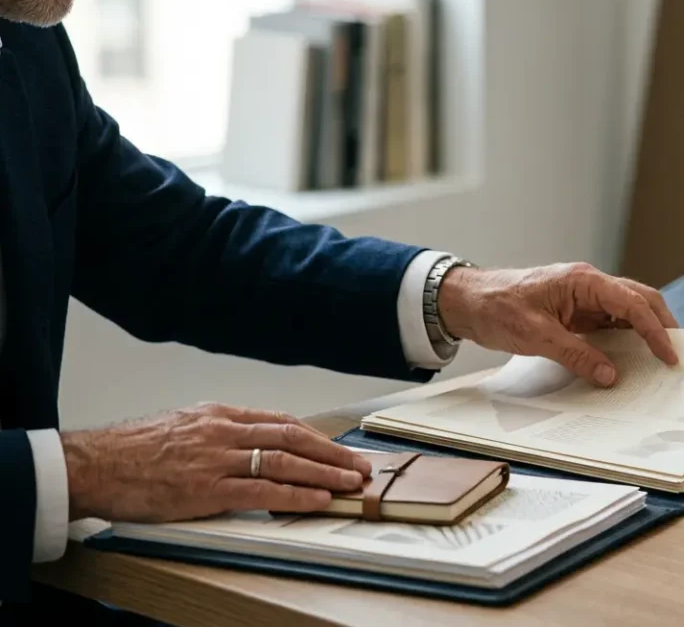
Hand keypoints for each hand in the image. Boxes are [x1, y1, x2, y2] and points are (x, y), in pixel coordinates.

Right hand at [61, 402, 373, 521]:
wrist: (93, 464)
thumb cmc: (131, 450)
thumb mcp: (182, 425)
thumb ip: (219, 431)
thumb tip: (251, 442)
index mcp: (220, 414)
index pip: (282, 421)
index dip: (316, 437)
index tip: (338, 448)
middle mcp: (224, 431)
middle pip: (293, 438)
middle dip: (332, 453)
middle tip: (360, 465)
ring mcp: (217, 460)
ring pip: (285, 462)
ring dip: (324, 473)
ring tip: (351, 483)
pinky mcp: (207, 489)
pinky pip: (262, 491)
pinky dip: (295, 495)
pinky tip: (318, 499)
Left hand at [438, 262, 679, 385]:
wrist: (467, 301)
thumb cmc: (496, 308)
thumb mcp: (537, 336)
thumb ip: (577, 355)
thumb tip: (610, 374)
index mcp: (582, 280)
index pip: (632, 303)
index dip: (654, 330)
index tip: (668, 353)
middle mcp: (587, 284)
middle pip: (638, 299)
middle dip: (660, 325)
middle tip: (674, 354)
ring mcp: (582, 296)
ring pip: (625, 311)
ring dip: (643, 331)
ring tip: (658, 357)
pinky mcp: (574, 310)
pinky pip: (607, 322)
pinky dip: (622, 338)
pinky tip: (628, 357)